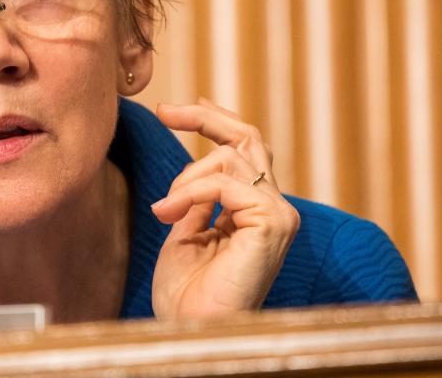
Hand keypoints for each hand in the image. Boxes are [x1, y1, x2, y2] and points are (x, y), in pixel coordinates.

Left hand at [151, 98, 299, 320]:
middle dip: (205, 119)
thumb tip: (195, 166)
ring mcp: (278, 215)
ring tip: (163, 210)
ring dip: (185, 178)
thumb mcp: (185, 233)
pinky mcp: (272, 223)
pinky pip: (225, 183)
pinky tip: (166, 214)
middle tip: (165, 111)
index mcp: (255, 211)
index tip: (175, 111)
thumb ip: (195, 200)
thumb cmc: (186, 296)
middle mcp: (275, 209)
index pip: (244, 151)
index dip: (213, 124)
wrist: (192, 331)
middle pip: (248, 138)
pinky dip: (189, 192)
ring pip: (231, 157)